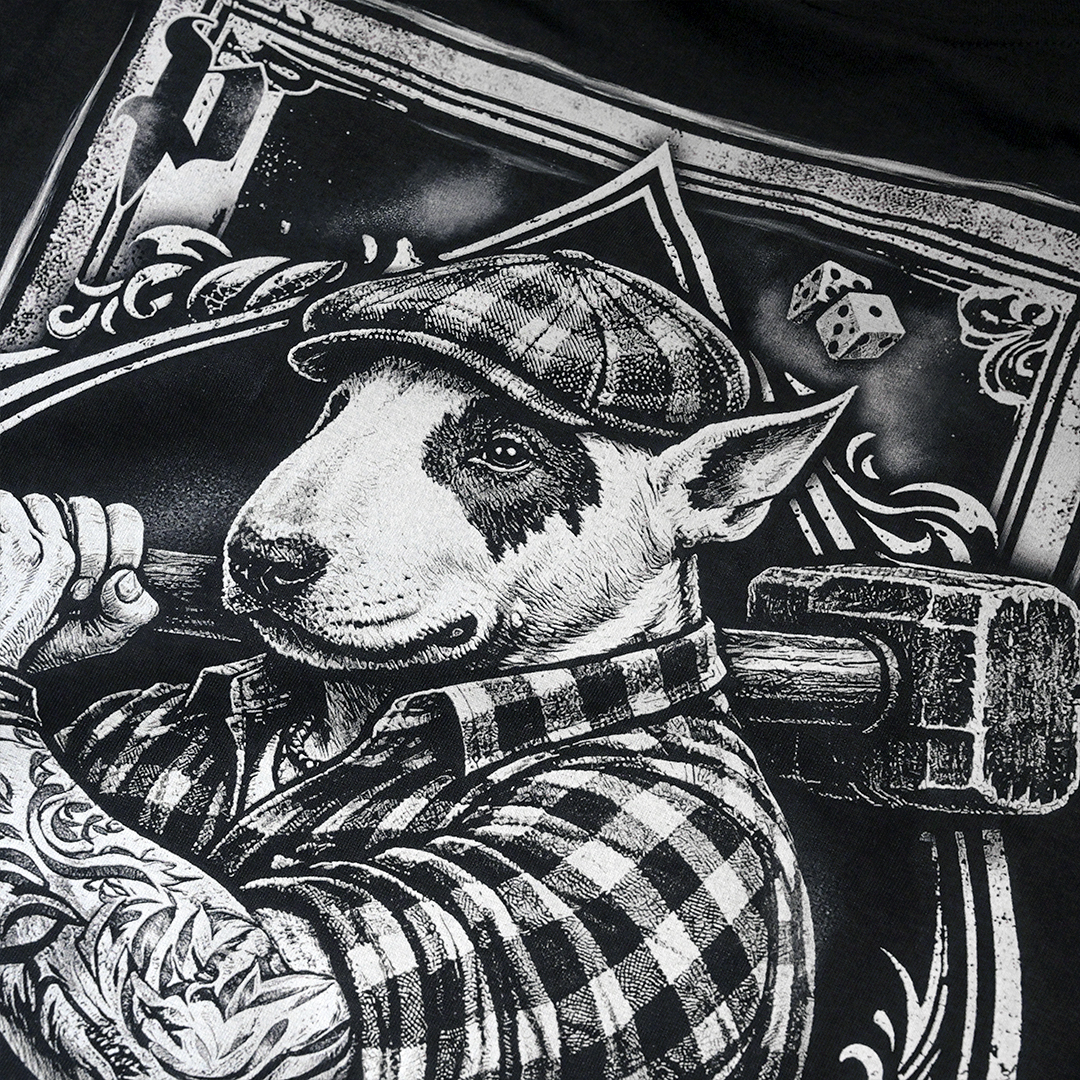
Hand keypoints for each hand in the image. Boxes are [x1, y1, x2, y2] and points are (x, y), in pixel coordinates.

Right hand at [0, 493, 157, 673]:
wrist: (9, 655)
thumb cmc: (56, 639)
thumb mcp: (104, 633)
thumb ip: (132, 612)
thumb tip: (127, 581)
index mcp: (102, 547)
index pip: (123, 517)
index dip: (124, 544)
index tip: (116, 574)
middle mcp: (68, 531)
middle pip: (89, 509)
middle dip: (91, 552)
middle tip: (82, 588)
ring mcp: (30, 527)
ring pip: (46, 505)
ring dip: (51, 546)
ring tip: (49, 583)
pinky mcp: (1, 526)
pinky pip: (9, 507)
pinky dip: (17, 535)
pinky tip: (22, 565)